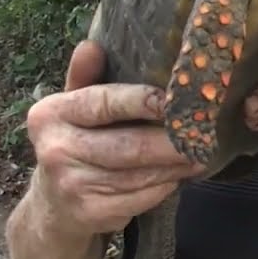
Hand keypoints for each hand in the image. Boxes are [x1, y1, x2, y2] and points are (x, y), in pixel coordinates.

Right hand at [24, 40, 204, 237]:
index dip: (140, 101)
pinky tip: (181, 175)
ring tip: (202, 151)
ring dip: (176, 165)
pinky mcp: (90, 213)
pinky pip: (141, 197)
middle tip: (206, 132)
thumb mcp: (74, 106)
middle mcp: (55, 150)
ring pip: (139, 174)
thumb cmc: (76, 142)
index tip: (173, 98)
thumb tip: (92, 45)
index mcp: (51, 115)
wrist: (53, 205)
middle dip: (171, 141)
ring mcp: (71, 185)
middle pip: (128, 145)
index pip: (101, 103)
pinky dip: (166, 186)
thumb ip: (86, 77)